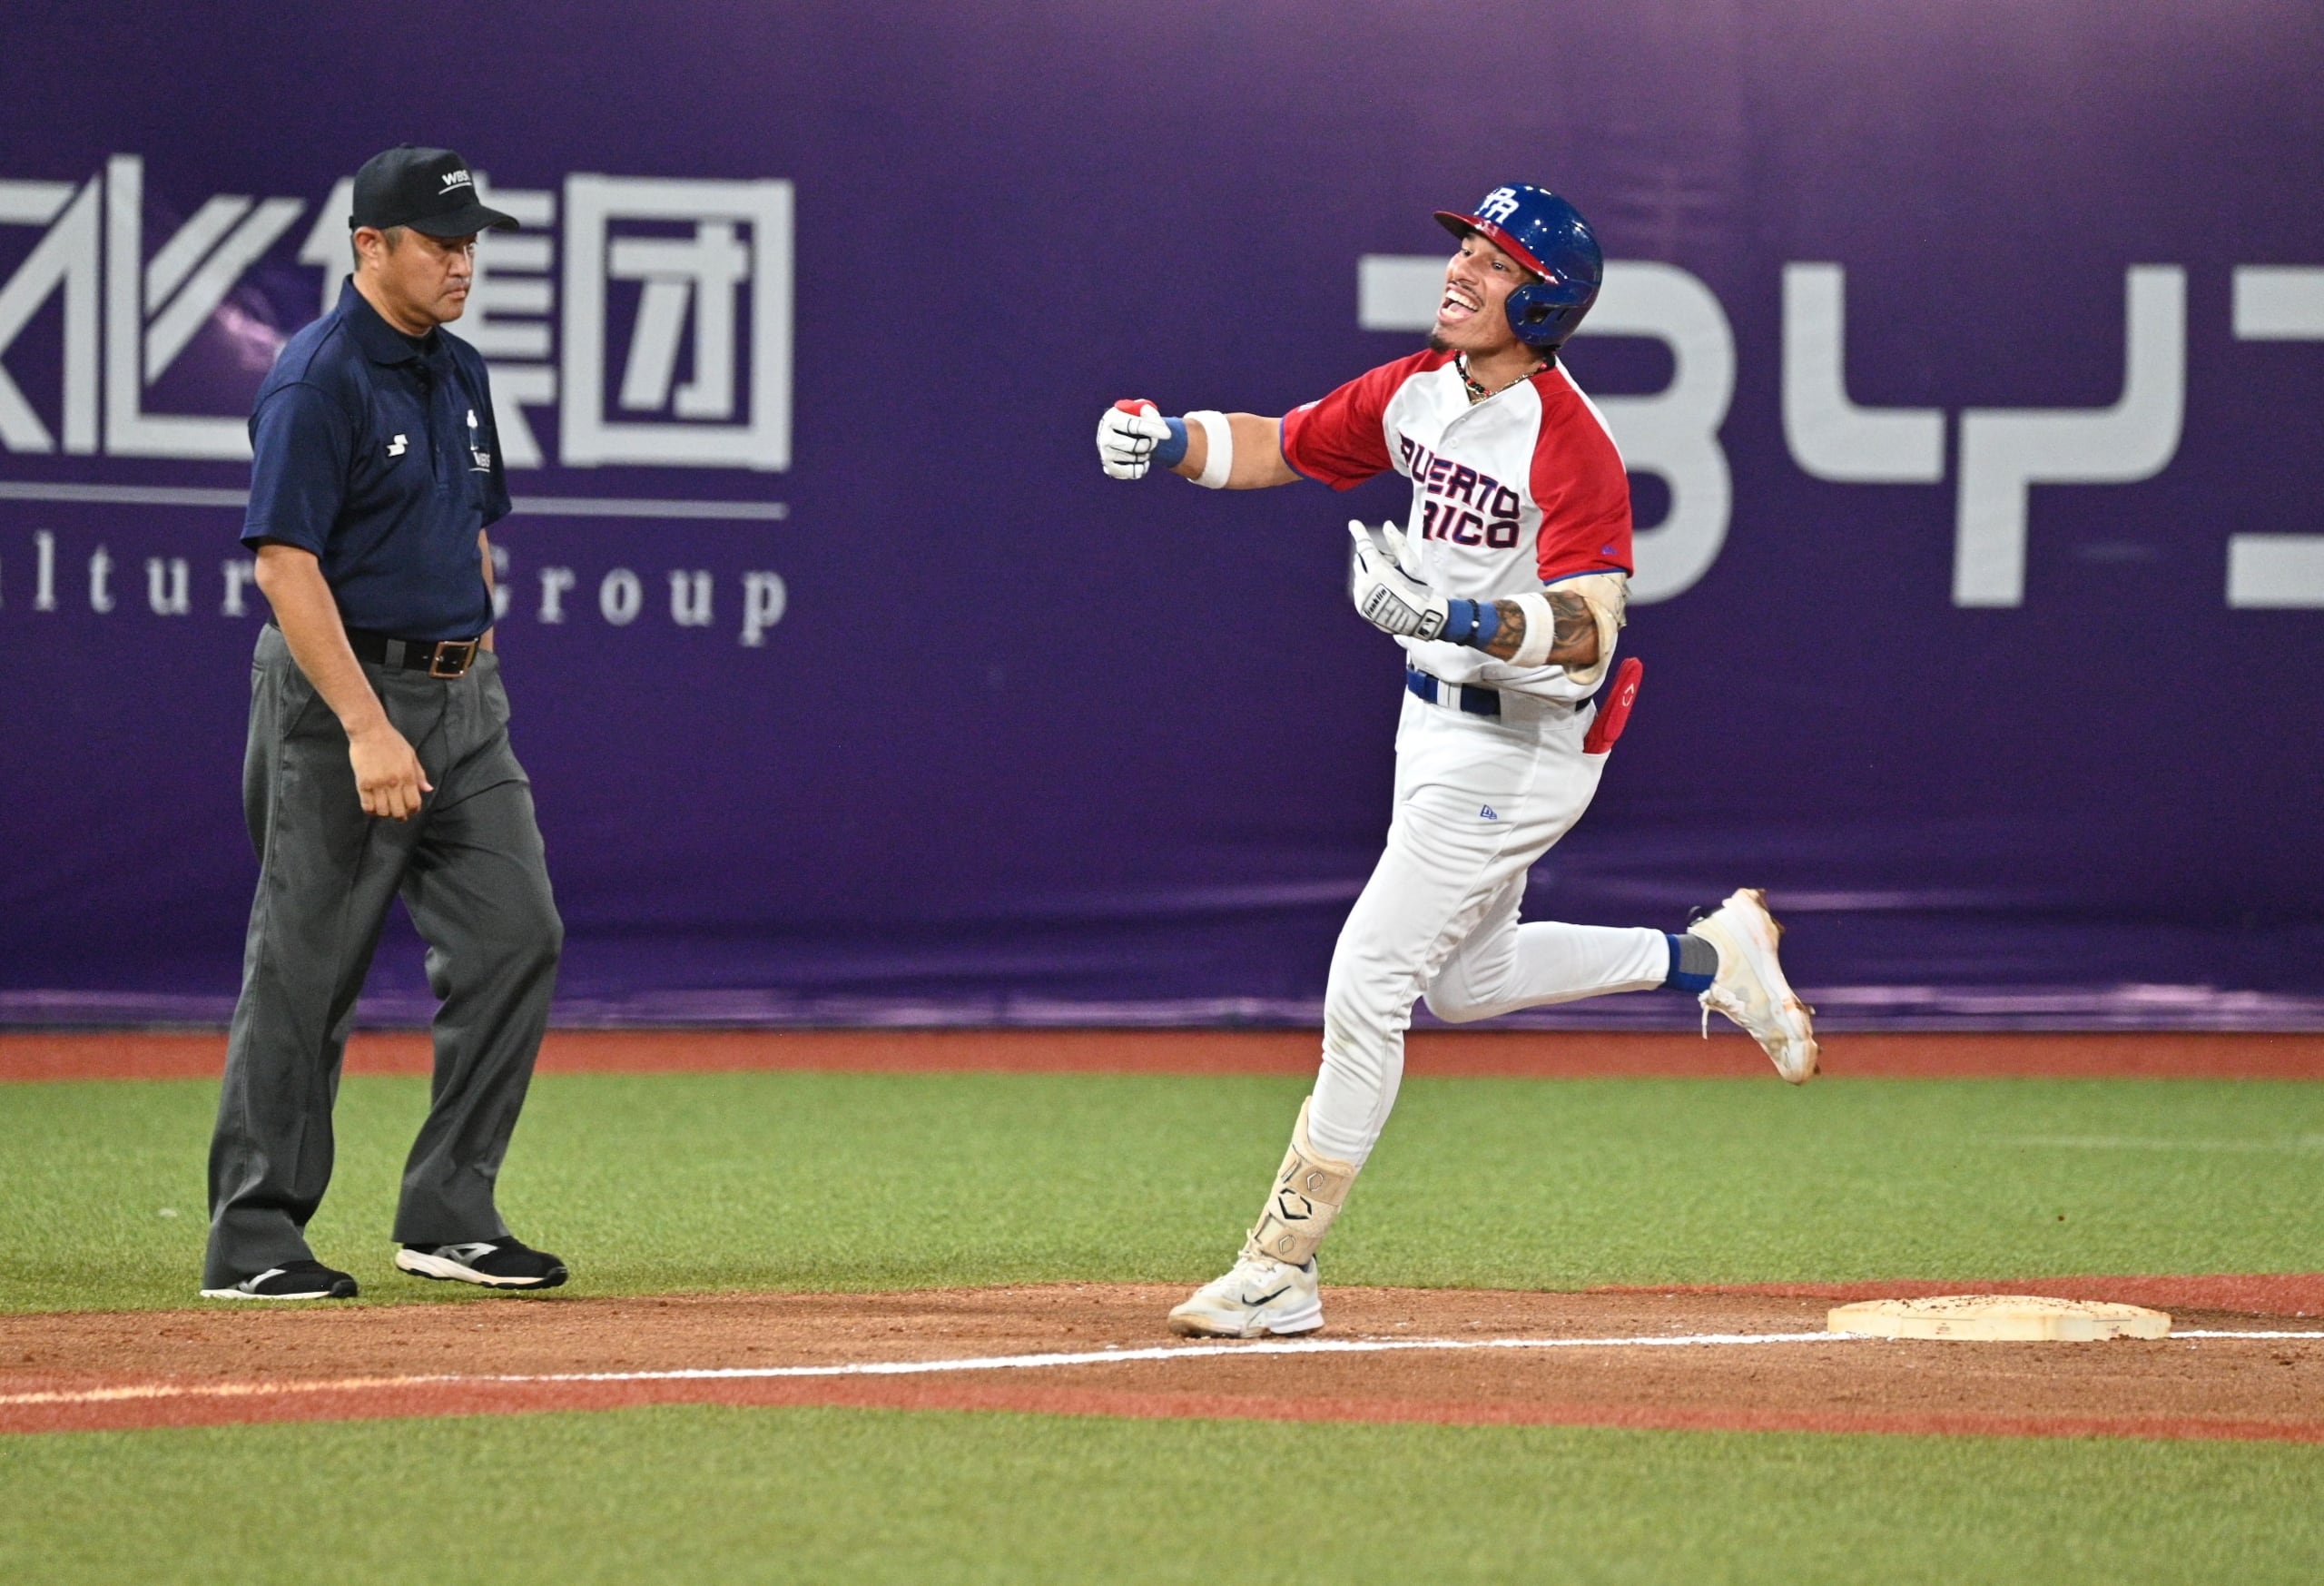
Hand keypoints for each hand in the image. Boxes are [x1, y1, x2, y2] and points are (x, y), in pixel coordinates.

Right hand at [347, 721, 431, 820]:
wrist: (369, 731)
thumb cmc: (392, 741)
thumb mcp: (411, 755)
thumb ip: (419, 774)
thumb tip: (428, 789)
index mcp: (408, 775)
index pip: (414, 803)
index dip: (414, 811)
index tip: (411, 811)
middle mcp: (394, 783)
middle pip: (399, 811)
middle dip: (401, 816)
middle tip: (399, 814)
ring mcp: (377, 784)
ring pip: (383, 811)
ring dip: (385, 814)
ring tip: (385, 809)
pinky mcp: (362, 783)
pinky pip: (367, 805)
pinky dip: (371, 811)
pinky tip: (373, 808)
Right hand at [1097, 399, 1169, 478]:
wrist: (1124, 437)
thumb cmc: (1136, 423)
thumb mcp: (1142, 412)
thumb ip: (1148, 411)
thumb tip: (1148, 414)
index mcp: (1112, 418)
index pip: (1135, 425)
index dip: (1153, 429)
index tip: (1168, 434)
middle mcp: (1105, 436)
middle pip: (1139, 446)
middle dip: (1152, 444)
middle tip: (1154, 441)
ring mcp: (1106, 453)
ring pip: (1137, 458)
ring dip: (1146, 455)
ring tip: (1143, 450)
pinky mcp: (1109, 468)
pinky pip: (1133, 472)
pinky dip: (1142, 468)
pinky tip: (1142, 462)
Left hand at [1346, 519, 1447, 639]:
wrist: (1419, 619)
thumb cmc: (1419, 589)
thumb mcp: (1411, 565)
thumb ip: (1397, 544)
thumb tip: (1387, 525)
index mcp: (1378, 570)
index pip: (1365, 547)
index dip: (1360, 533)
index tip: (1353, 523)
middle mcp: (1365, 583)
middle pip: (1360, 562)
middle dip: (1371, 559)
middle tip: (1390, 566)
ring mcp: (1362, 597)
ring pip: (1360, 577)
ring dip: (1369, 574)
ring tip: (1390, 584)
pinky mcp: (1361, 608)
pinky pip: (1360, 591)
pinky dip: (1368, 588)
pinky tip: (1384, 594)